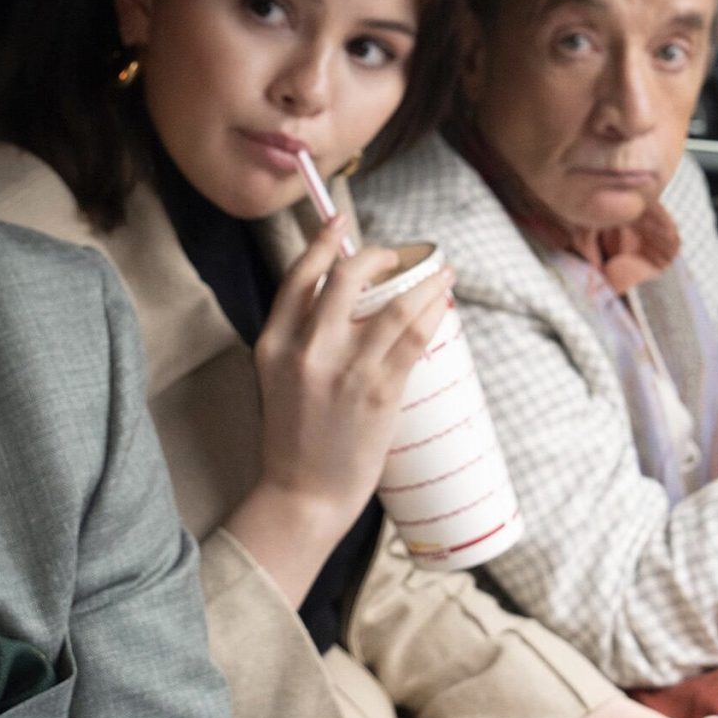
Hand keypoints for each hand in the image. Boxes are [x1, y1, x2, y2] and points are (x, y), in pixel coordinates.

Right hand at [221, 218, 451, 605]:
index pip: (298, 276)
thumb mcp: (278, 379)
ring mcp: (345, 369)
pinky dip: (433, 312)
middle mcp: (306, 349)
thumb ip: (299, 340)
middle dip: (380, 255)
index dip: (324, 242)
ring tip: (442, 273)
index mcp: (273, 343)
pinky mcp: (378, 391)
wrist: (303, 495)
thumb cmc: (294, 439)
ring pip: (394, 303)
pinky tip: (444, 303)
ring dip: (425, 280)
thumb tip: (340, 305)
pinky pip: (414, 337)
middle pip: (347, 276)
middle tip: (399, 256)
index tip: (342, 223)